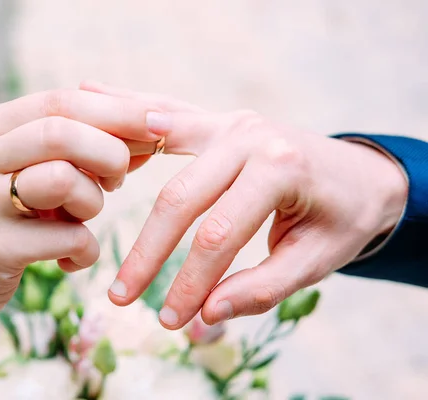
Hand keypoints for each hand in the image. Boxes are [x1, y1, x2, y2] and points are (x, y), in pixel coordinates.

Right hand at [0, 89, 161, 326]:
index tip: (161, 123)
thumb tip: (143, 130)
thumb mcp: (17, 172)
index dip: (118, 111)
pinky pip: (69, 239)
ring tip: (80, 220)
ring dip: (93, 202)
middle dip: (110, 152)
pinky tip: (69, 260)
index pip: (60, 101)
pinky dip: (85, 251)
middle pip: (63, 131)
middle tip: (120, 177)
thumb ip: (67, 148)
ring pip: (65, 180)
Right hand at [81, 82, 407, 328]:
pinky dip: (131, 112)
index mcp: (280, 169)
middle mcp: (249, 135)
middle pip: (180, 198)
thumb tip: (204, 314)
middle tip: (121, 298)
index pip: (218, 236)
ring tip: (74, 184)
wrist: (363, 173)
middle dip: (148, 254)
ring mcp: (230, 122)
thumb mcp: (317, 260)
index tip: (169, 320)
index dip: (188, 283)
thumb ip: (261, 289)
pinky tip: (93, 99)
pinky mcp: (219, 121)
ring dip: (117, 171)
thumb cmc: (343, 218)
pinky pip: (168, 116)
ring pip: (159, 154)